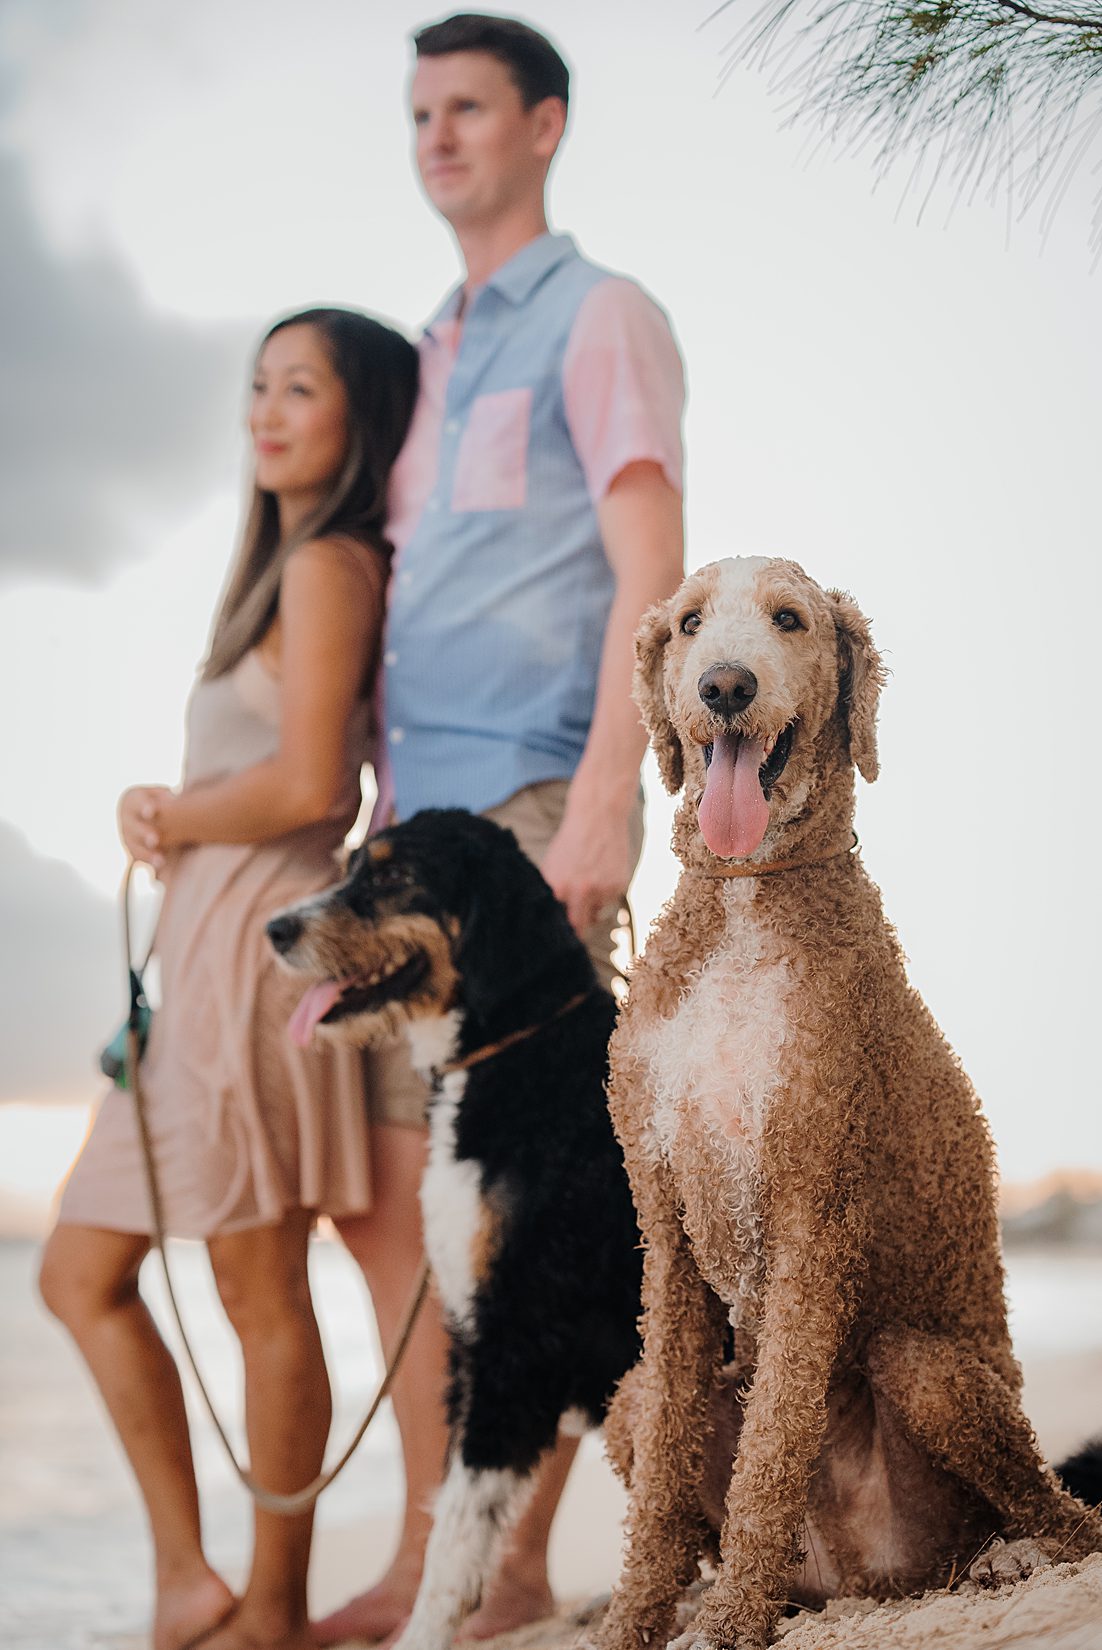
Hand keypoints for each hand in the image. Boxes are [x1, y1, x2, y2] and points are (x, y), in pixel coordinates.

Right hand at [117, 785, 173, 869]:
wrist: (154, 814)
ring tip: (160, 860)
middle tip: (155, 840)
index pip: (137, 802)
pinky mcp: (132, 847)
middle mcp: (127, 817)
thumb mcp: (164, 794)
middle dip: (144, 833)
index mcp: (133, 799)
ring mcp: (127, 834)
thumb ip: (166, 796)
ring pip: (134, 845)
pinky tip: (160, 864)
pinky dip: (149, 860)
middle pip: (134, 826)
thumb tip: (172, 800)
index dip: (144, 806)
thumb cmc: (163, 799)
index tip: (151, 812)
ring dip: (147, 853)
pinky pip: (138, 855)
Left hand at [540, 793, 632, 937]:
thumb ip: (550, 893)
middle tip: (572, 936)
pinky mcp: (619, 886)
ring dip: (590, 907)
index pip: (557, 924)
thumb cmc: (569, 844)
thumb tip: (546, 922)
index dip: (557, 935)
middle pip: (579, 928)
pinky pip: (609, 901)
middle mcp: (582, 891)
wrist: (598, 818)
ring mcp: (603, 889)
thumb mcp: (550, 867)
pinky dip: (604, 894)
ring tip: (587, 882)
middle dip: (576, 932)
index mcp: (559, 887)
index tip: (556, 942)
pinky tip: (601, 874)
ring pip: (596, 913)